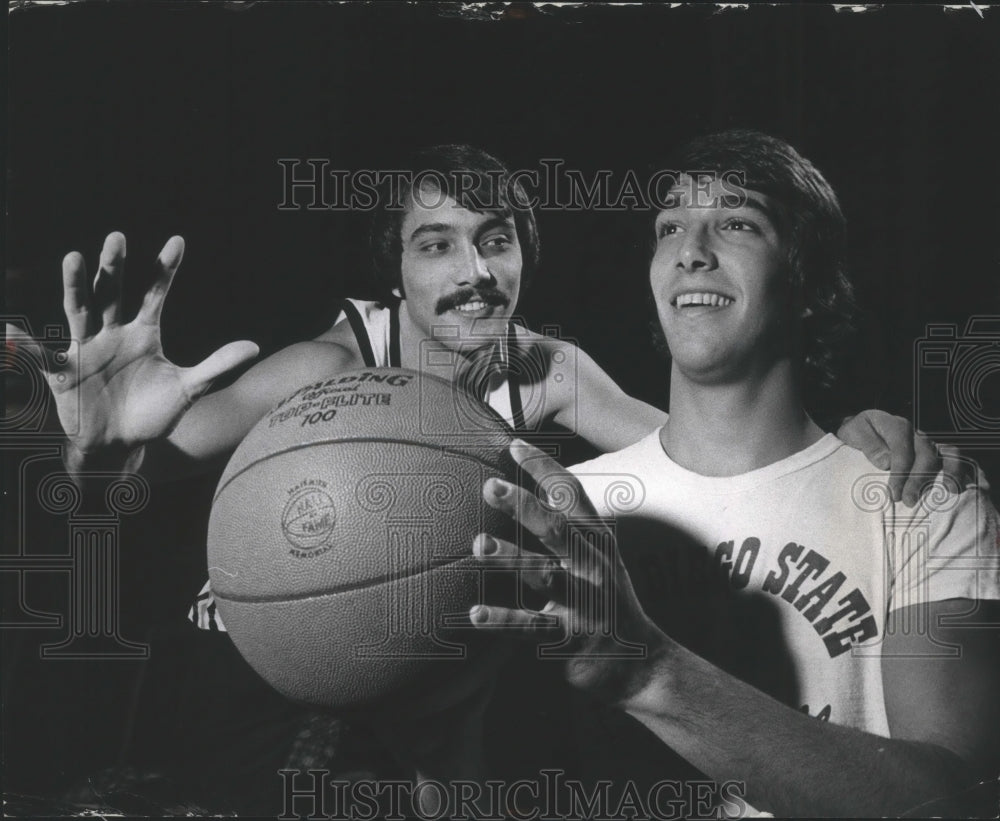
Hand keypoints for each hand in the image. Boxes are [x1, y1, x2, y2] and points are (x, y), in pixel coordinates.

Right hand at [6, 233, 258, 467]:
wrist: (122, 445)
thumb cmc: (153, 413)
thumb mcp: (188, 390)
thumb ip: (217, 366)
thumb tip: (255, 347)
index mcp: (144, 333)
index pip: (156, 295)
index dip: (165, 270)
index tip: (178, 241)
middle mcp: (112, 333)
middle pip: (113, 293)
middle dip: (115, 267)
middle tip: (117, 238)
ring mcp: (86, 350)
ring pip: (79, 311)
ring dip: (76, 287)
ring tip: (74, 258)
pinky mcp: (63, 373)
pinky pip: (42, 357)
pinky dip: (27, 346)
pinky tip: (11, 330)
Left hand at [469, 439, 666, 705]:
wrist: (641, 664)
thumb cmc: (606, 599)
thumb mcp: (598, 556)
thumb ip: (569, 525)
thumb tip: (530, 489)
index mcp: (597, 540)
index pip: (572, 495)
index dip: (544, 468)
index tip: (514, 445)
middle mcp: (592, 565)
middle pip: (557, 529)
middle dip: (524, 506)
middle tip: (491, 486)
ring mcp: (583, 601)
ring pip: (543, 574)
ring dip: (510, 558)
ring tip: (478, 544)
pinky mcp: (570, 637)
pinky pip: (532, 627)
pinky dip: (504, 620)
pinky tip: (475, 614)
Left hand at [837, 410, 976, 506]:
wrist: (862, 428)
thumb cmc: (857, 433)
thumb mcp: (854, 432)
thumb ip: (868, 444)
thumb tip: (885, 462)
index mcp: (895, 426)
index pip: (902, 448)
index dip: (900, 471)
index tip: (894, 493)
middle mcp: (915, 433)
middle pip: (925, 454)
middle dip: (918, 479)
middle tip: (908, 500)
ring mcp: (926, 442)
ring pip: (945, 453)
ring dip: (947, 473)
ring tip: (947, 492)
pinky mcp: (933, 451)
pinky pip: (951, 457)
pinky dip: (957, 470)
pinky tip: (955, 487)